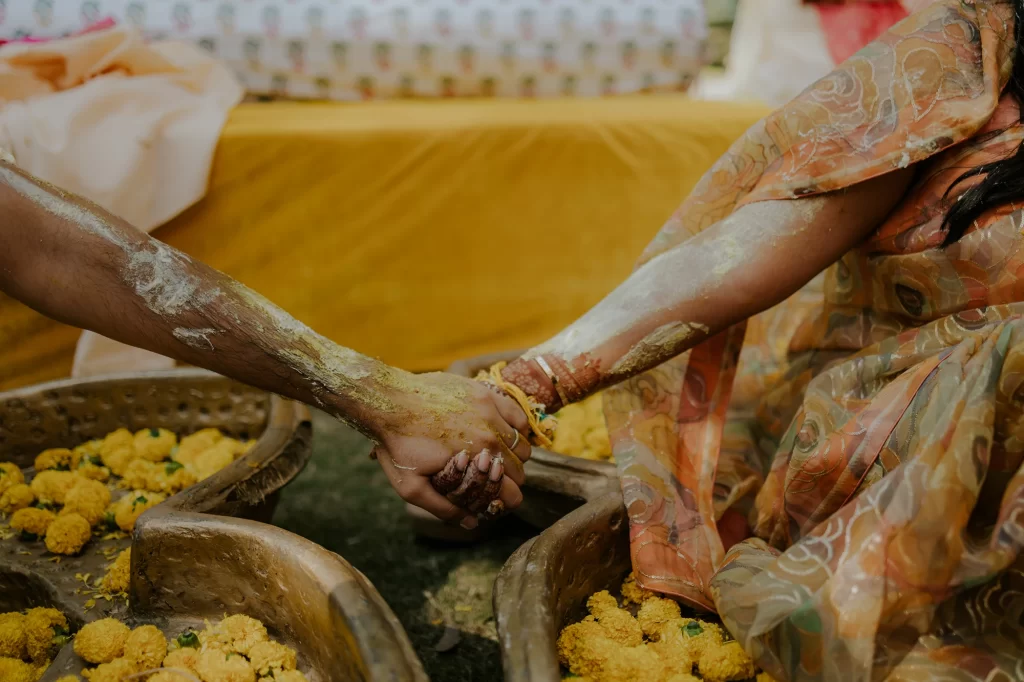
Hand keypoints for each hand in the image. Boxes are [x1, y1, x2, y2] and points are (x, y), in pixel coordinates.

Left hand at [368, 371, 531, 528]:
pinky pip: (517, 415)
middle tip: (493, 478)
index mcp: (476, 461)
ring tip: (497, 457)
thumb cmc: (396, 445)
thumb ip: (443, 508)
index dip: (508, 500)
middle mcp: (491, 436)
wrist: (388, 401)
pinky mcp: (486, 393)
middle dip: (510, 477)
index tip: (501, 499)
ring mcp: (490, 411)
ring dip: (514, 454)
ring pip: (522, 442)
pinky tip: (501, 432)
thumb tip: (472, 523)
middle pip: (519, 467)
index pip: (512, 490)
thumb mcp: (411, 487)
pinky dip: (516, 428)